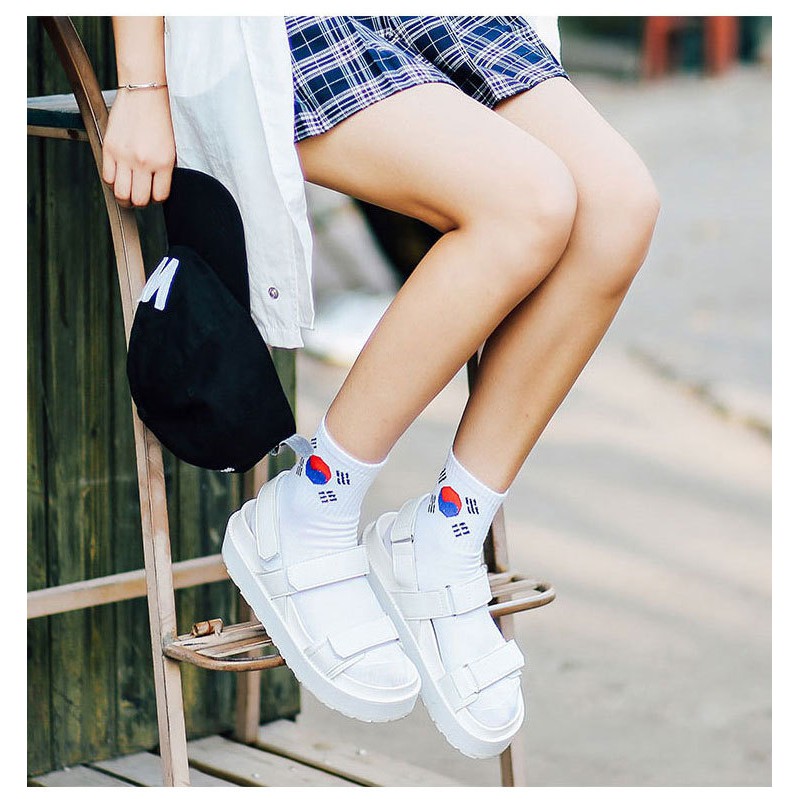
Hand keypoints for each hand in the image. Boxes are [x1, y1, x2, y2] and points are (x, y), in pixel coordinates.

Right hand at [102, 87, 175, 207]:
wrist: (145, 90)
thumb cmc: (161, 118)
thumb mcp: (170, 147)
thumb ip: (164, 169)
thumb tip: (156, 189)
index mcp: (163, 163)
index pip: (159, 197)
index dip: (156, 198)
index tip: (154, 193)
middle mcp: (144, 162)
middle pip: (138, 200)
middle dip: (139, 202)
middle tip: (140, 195)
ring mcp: (124, 156)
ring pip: (120, 193)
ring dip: (124, 196)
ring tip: (128, 190)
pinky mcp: (109, 148)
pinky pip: (107, 177)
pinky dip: (112, 181)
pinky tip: (119, 175)